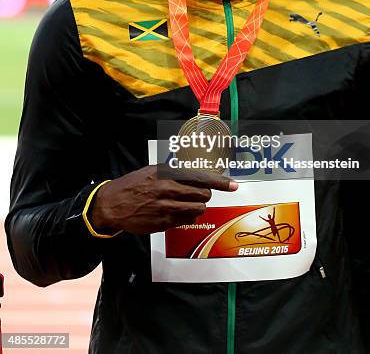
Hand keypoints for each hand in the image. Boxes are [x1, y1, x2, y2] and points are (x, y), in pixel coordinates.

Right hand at [91, 165, 237, 234]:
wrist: (112, 204)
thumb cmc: (133, 185)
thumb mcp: (152, 170)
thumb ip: (173, 171)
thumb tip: (195, 172)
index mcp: (166, 173)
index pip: (200, 176)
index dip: (220, 181)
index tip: (233, 185)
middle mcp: (168, 189)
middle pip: (203, 194)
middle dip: (205, 194)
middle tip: (199, 193)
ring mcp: (166, 208)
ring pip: (197, 208)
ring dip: (197, 206)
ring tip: (187, 202)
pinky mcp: (163, 223)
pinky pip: (186, 220)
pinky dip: (187, 216)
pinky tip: (178, 211)